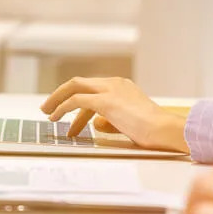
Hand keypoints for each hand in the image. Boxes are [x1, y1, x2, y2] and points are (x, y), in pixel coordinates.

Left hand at [39, 77, 188, 152]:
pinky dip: (63, 108)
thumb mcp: (129, 121)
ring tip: (48, 114)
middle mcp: (115, 83)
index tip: (68, 115)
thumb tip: (96, 123)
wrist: (164, 129)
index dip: (76, 101)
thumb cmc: (153, 130)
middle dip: (61, 94)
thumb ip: (111, 119)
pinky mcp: (106, 102)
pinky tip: (57, 118)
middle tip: (48, 107)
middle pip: (79, 83)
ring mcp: (110, 90)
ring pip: (74, 87)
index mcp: (122, 86)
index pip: (93, 89)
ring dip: (57, 100)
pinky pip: (77, 101)